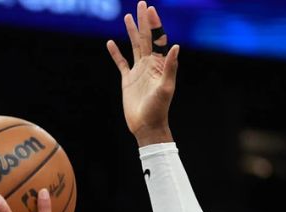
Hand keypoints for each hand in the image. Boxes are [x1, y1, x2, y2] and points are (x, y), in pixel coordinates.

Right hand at [106, 1, 178, 145]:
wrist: (147, 126)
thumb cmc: (159, 109)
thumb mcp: (166, 88)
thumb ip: (170, 67)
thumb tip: (175, 46)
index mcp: (159, 64)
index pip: (157, 39)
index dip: (154, 24)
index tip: (150, 9)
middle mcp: (149, 64)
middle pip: (146, 38)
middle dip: (144, 21)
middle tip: (142, 4)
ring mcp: (138, 71)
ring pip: (134, 46)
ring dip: (131, 32)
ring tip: (127, 17)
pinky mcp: (128, 80)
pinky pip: (121, 63)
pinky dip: (115, 53)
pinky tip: (110, 43)